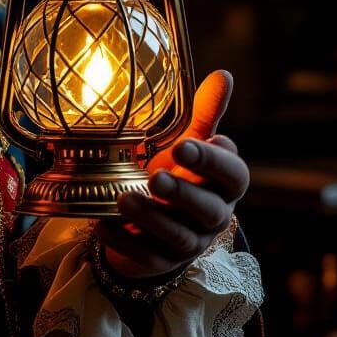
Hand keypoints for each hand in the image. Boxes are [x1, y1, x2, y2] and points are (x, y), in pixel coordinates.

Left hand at [95, 70, 249, 279]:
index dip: (213, 162)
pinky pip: (145, 256)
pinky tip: (102, 224)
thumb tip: (223, 75)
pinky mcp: (160, 262)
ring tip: (124, 198)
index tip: (186, 145)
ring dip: (151, 218)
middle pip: (208, 210)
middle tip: (156, 177)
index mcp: (223, 185)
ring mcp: (187, 243)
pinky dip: (123, 241)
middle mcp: (211, 217)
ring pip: (178, 236)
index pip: (234, 175)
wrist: (154, 225)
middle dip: (183, 194)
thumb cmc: (179, 175)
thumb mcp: (189, 144)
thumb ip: (204, 115)